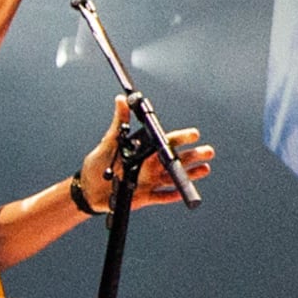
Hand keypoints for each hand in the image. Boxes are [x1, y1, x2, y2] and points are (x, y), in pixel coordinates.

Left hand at [80, 112, 213, 210]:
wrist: (89, 189)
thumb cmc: (98, 163)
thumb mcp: (109, 141)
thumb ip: (118, 122)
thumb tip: (120, 100)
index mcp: (145, 151)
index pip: (166, 142)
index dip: (181, 138)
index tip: (194, 134)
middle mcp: (150, 165)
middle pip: (176, 159)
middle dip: (193, 155)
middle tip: (208, 151)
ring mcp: (149, 181)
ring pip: (173, 177)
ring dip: (189, 174)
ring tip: (205, 169)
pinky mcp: (145, 197)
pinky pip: (161, 196)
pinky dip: (172, 195)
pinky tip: (183, 193)